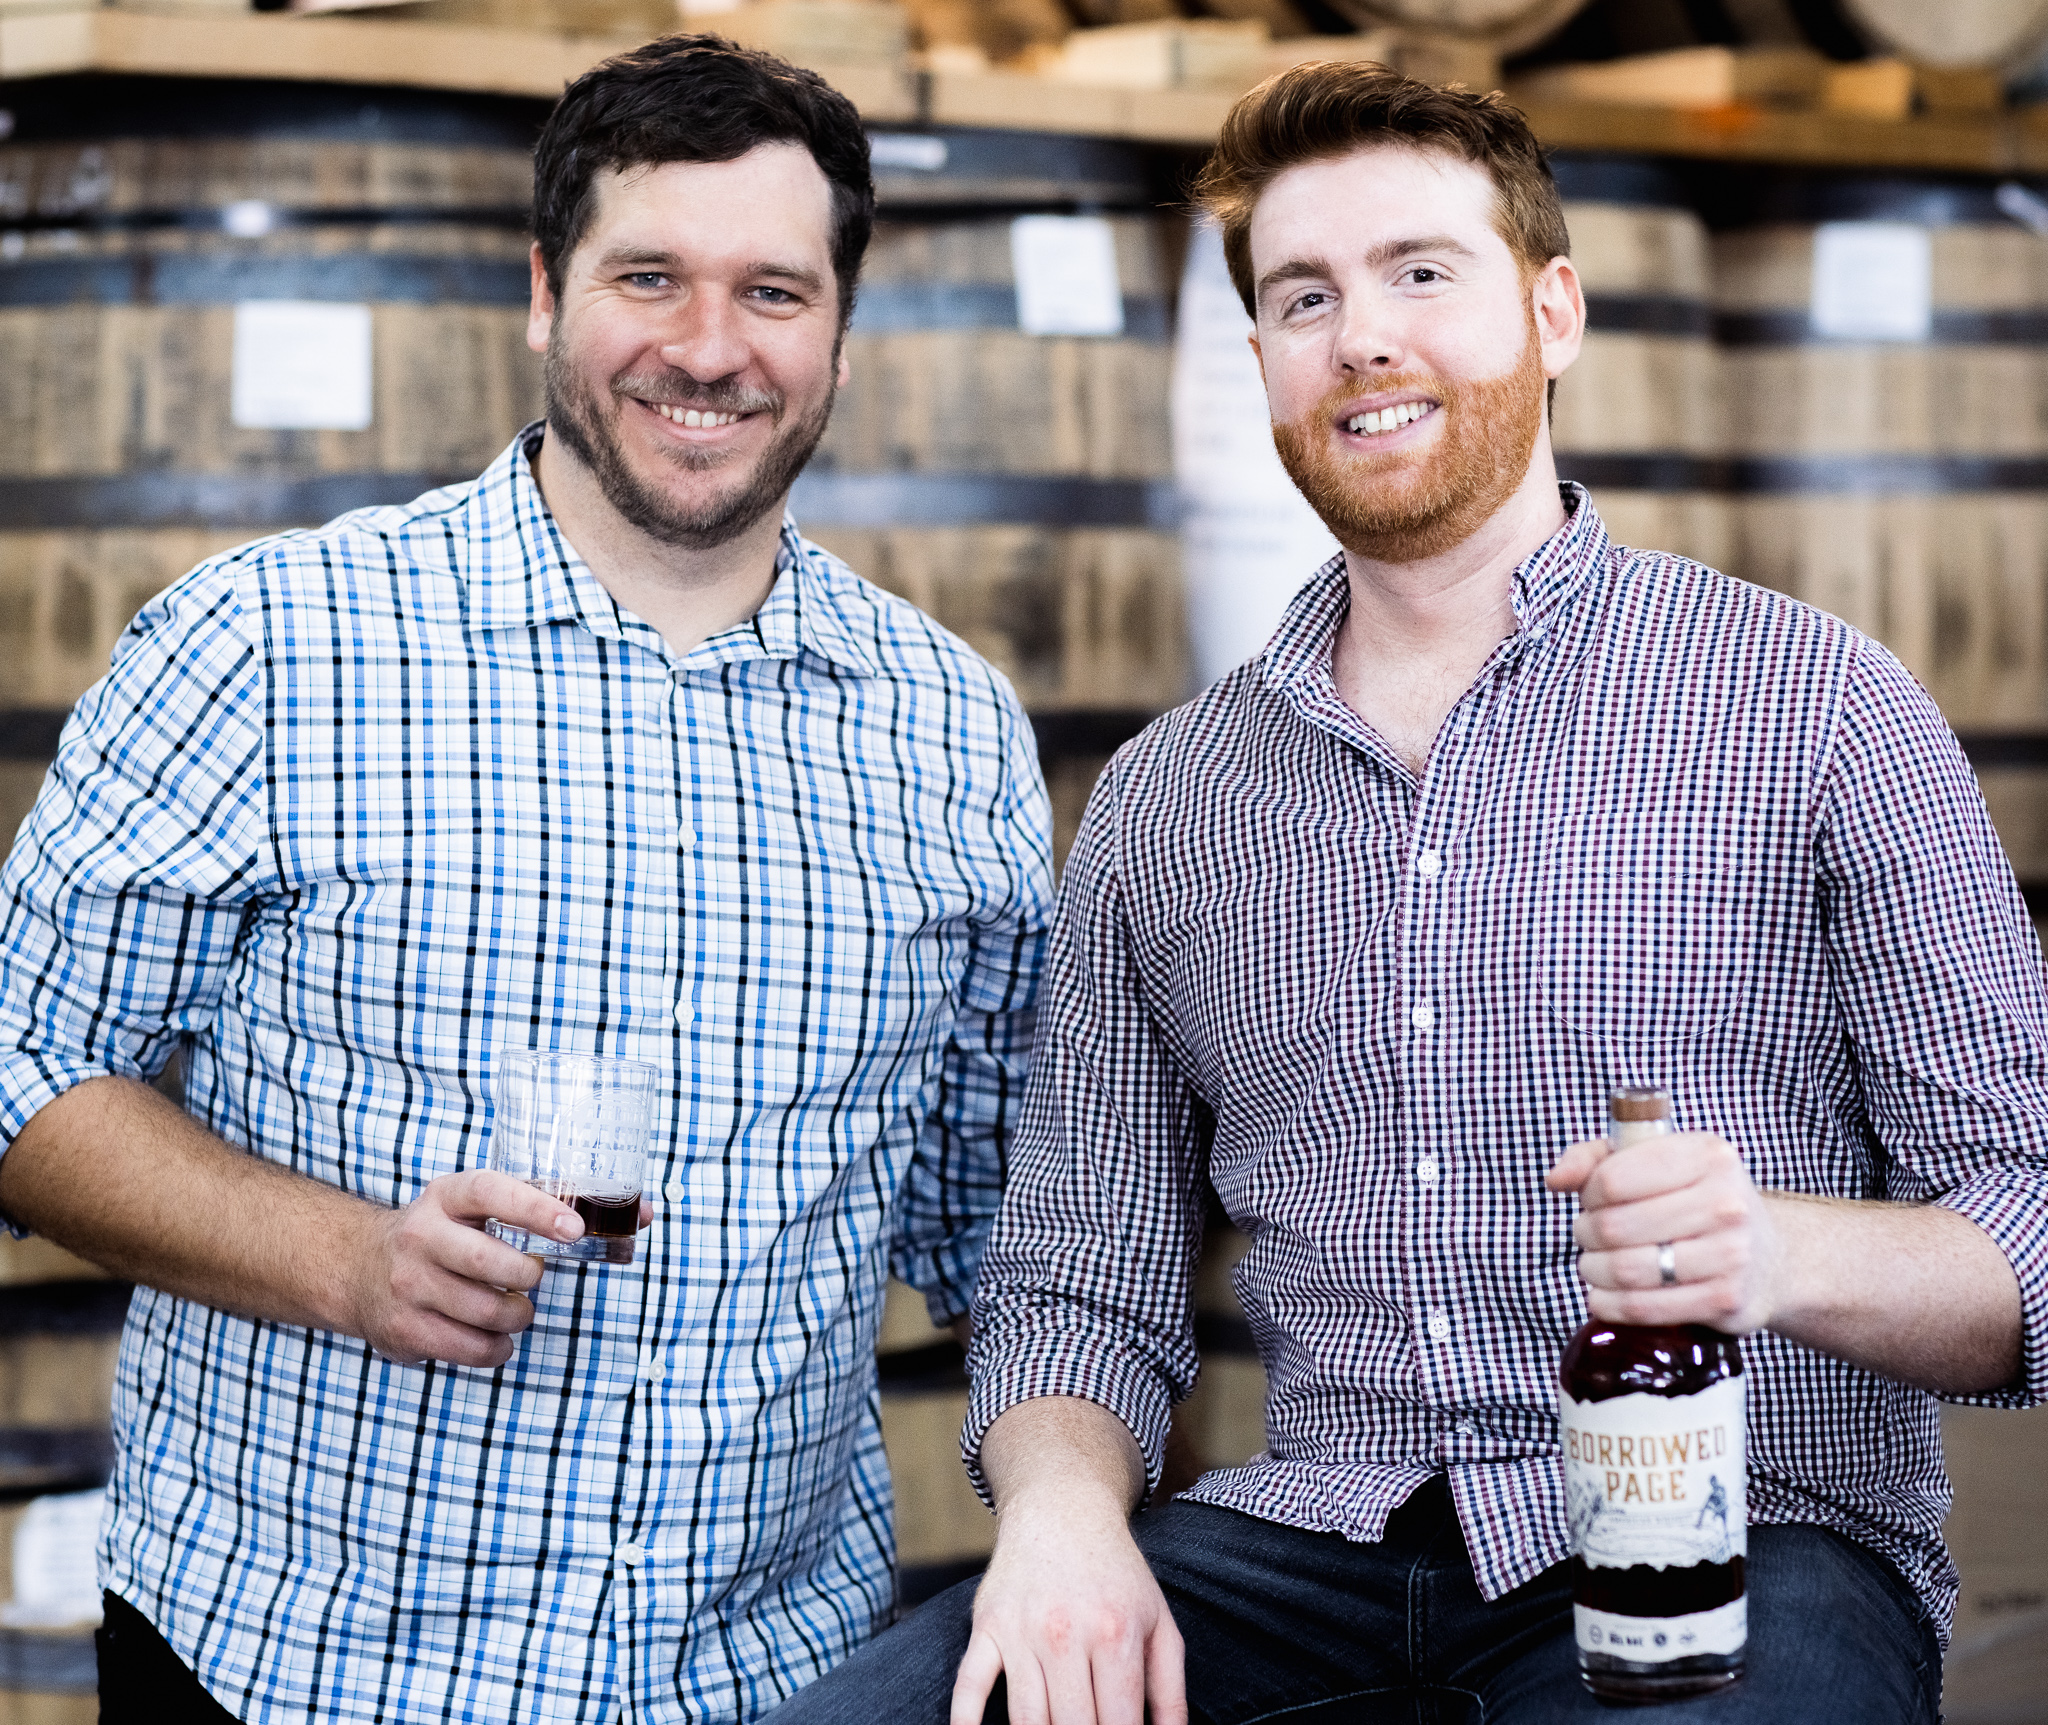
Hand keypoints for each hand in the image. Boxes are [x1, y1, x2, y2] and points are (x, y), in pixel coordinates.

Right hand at [347, 1170, 581, 1366]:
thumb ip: (522, 1204)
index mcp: (444, 1198)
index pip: (490, 1193)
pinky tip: (495, 1335)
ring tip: (516, 1310)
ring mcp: (408, 1286)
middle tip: (532, 1277)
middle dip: (527, 1276)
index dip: (536, 1209)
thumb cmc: (437, 1235)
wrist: (359, 1268)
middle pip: (489, 1262)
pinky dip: (497, 1347)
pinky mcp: (404, 1329)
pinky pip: (472, 1349)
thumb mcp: (464, 1205)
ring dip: (517, 1316)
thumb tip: (606, 1218)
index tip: (573, 1229)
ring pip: (486, 1312)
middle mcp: (419, 1238)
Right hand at [950, 1488, 1185, 1724]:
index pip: (1119, 1723)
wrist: (1062, 1510)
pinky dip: (966, 1721)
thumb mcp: (1158, 1622)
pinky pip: (968, 1684)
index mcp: (1115, 1634)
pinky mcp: (987, 1626)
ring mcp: (1022, 1631)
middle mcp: (1066, 1633)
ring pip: (1026, 1720)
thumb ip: (1170, 1690)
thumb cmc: (1116, 1575)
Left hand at [1545, 1132, 1784, 1332]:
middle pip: (1614, 1226)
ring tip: (1595, 1266)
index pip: (1613, 1178)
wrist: (1767, 1257)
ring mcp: (1731, 1253)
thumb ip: (1594, 1158)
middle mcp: (1726, 1202)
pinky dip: (1610, 1305)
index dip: (1588, 1194)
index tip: (1592, 1201)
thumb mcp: (1654, 1162)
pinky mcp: (1727, 1300)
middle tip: (1589, 1237)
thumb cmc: (1695, 1202)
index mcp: (1707, 1155)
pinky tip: (1604, 1296)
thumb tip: (1556, 1180)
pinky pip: (1646, 1308)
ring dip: (1594, 1271)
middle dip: (1586, 1234)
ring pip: (1626, 1269)